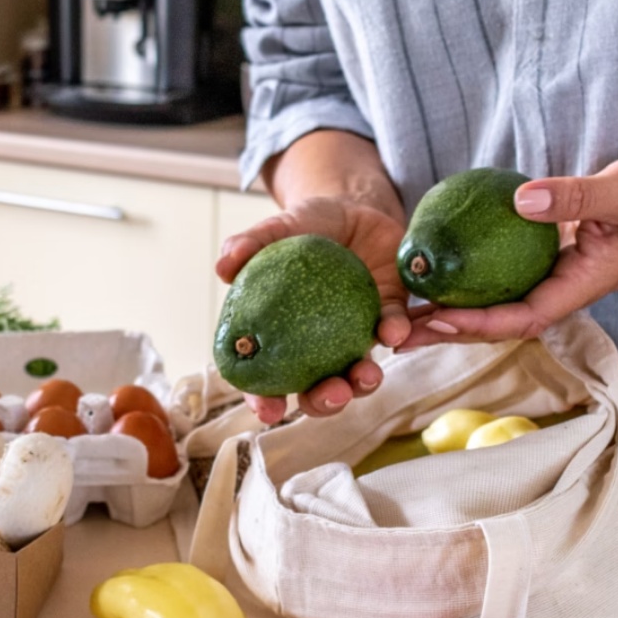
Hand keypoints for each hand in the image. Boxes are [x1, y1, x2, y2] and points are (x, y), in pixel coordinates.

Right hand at [217, 195, 410, 423]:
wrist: (354, 207)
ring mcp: (353, 336)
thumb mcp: (278, 229)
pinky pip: (393, 331)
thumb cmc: (307, 226)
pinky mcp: (388, 316)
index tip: (269, 410)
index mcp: (281, 334)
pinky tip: (393, 331)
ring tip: (366, 375)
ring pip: (357, 374)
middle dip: (324, 402)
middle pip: (316, 389)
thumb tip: (222, 266)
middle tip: (331, 393)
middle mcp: (317, 346)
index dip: (264, 400)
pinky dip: (394, 334)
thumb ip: (250, 244)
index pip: (264, 378)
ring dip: (362, 383)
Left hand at [399, 154, 617, 347]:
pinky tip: (434, 281)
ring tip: (404, 319)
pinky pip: (502, 284)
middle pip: (500, 324)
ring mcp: (553, 281)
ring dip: (452, 315)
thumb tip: (522, 200)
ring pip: (497, 308)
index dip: (480, 324)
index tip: (439, 321)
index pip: (524, 318)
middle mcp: (564, 291)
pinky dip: (468, 287)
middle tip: (400, 334)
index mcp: (583, 285)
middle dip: (451, 332)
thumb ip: (575, 196)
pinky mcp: (545, 265)